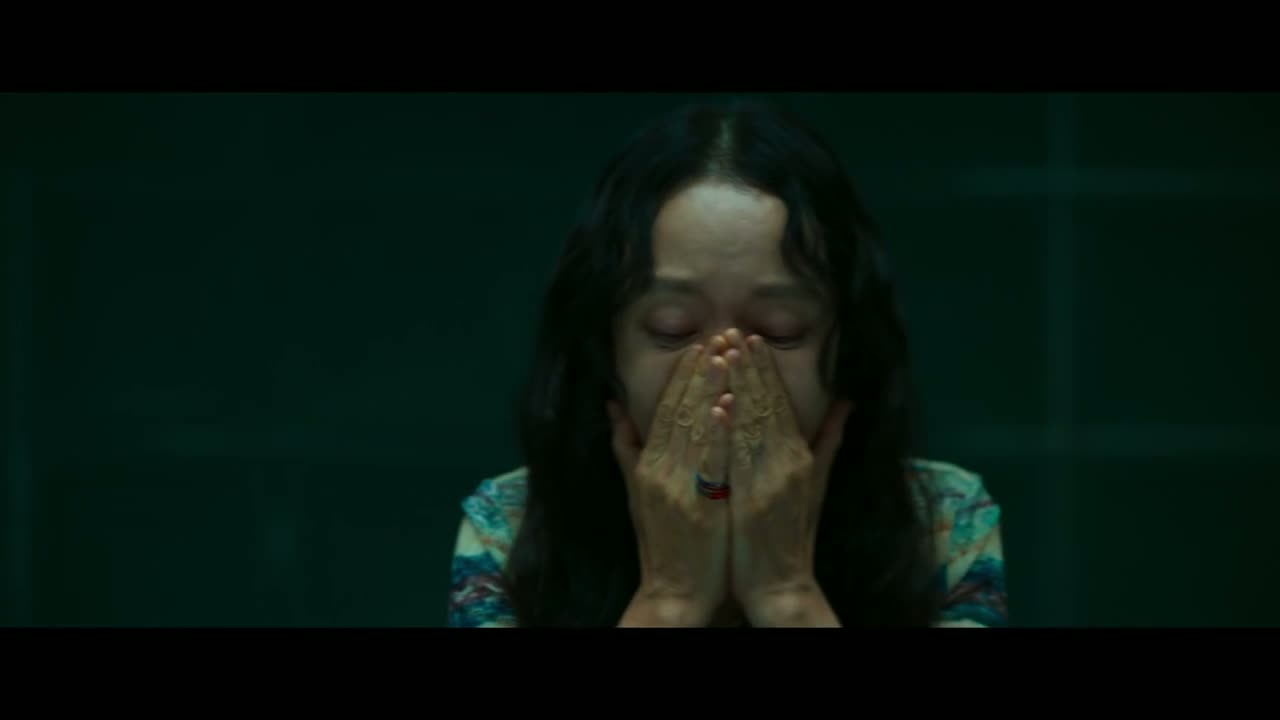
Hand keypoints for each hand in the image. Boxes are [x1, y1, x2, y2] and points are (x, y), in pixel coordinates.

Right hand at [610, 343, 734, 626]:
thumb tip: (612, 406)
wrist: (673, 591)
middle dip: (700, 372)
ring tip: (725, 358)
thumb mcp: (636, 492)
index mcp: (648, 465)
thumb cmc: (662, 542)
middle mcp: (660, 471)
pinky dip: (716, 433)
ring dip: (710, 390)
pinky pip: (708, 462)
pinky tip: (725, 406)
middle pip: (680, 411)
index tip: (700, 346)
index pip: (664, 409)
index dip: (682, 377)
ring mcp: (679, 488)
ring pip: (694, 429)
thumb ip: (626, 447)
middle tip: (718, 337)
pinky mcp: (699, 506)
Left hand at [721, 329, 852, 625]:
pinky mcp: (750, 501)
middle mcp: (786, 464)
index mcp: (799, 457)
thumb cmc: (792, 536)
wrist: (781, 585)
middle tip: (730, 331)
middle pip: (763, 405)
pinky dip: (729, 431)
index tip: (749, 339)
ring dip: (734, 385)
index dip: (763, 369)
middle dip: (746, 366)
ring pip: (749, 423)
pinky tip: (719, 404)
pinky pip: (737, 459)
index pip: (779, 403)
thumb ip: (828, 442)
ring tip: (720, 353)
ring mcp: (768, 482)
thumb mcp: (817, 485)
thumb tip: (846, 403)